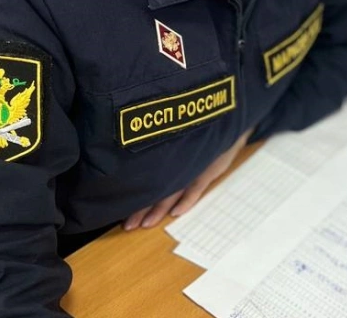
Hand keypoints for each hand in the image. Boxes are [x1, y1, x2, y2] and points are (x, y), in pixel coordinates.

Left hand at [123, 128, 252, 229]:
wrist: (224, 121)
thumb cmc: (198, 132)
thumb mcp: (178, 138)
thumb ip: (159, 149)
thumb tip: (131, 163)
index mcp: (166, 156)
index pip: (146, 180)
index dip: (134, 197)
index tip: (121, 213)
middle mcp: (175, 162)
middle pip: (155, 188)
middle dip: (141, 208)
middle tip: (128, 225)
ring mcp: (191, 166)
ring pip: (172, 191)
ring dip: (159, 209)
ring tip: (146, 224)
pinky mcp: (208, 169)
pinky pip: (195, 187)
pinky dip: (186, 201)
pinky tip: (175, 214)